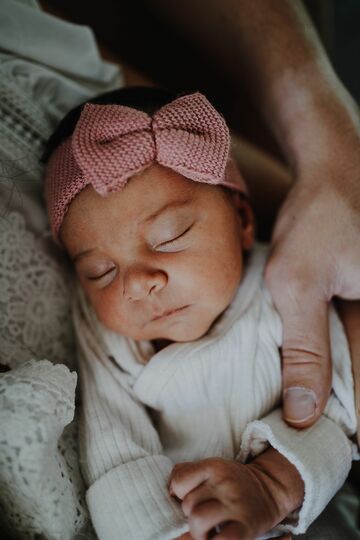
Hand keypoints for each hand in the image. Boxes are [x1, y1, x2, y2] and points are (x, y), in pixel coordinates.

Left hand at [169, 451, 302, 539]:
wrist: (270, 490)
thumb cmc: (232, 482)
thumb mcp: (212, 467)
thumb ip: (187, 474)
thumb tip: (169, 493)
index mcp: (214, 466)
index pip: (179, 481)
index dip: (179, 492)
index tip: (190, 496)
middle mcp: (225, 483)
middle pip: (188, 504)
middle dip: (191, 513)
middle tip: (205, 514)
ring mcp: (236, 505)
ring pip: (197, 521)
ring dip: (198, 531)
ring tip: (208, 530)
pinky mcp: (246, 526)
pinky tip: (217, 537)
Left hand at [266, 137, 359, 427]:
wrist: (331, 169)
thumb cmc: (319, 219)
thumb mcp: (299, 284)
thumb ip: (305, 349)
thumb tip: (304, 411)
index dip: (354, 422)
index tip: (339, 451)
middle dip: (346, 405)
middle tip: (325, 438)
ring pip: (359, 357)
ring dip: (340, 380)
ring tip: (318, 412)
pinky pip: (354, 335)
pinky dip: (336, 353)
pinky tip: (319, 368)